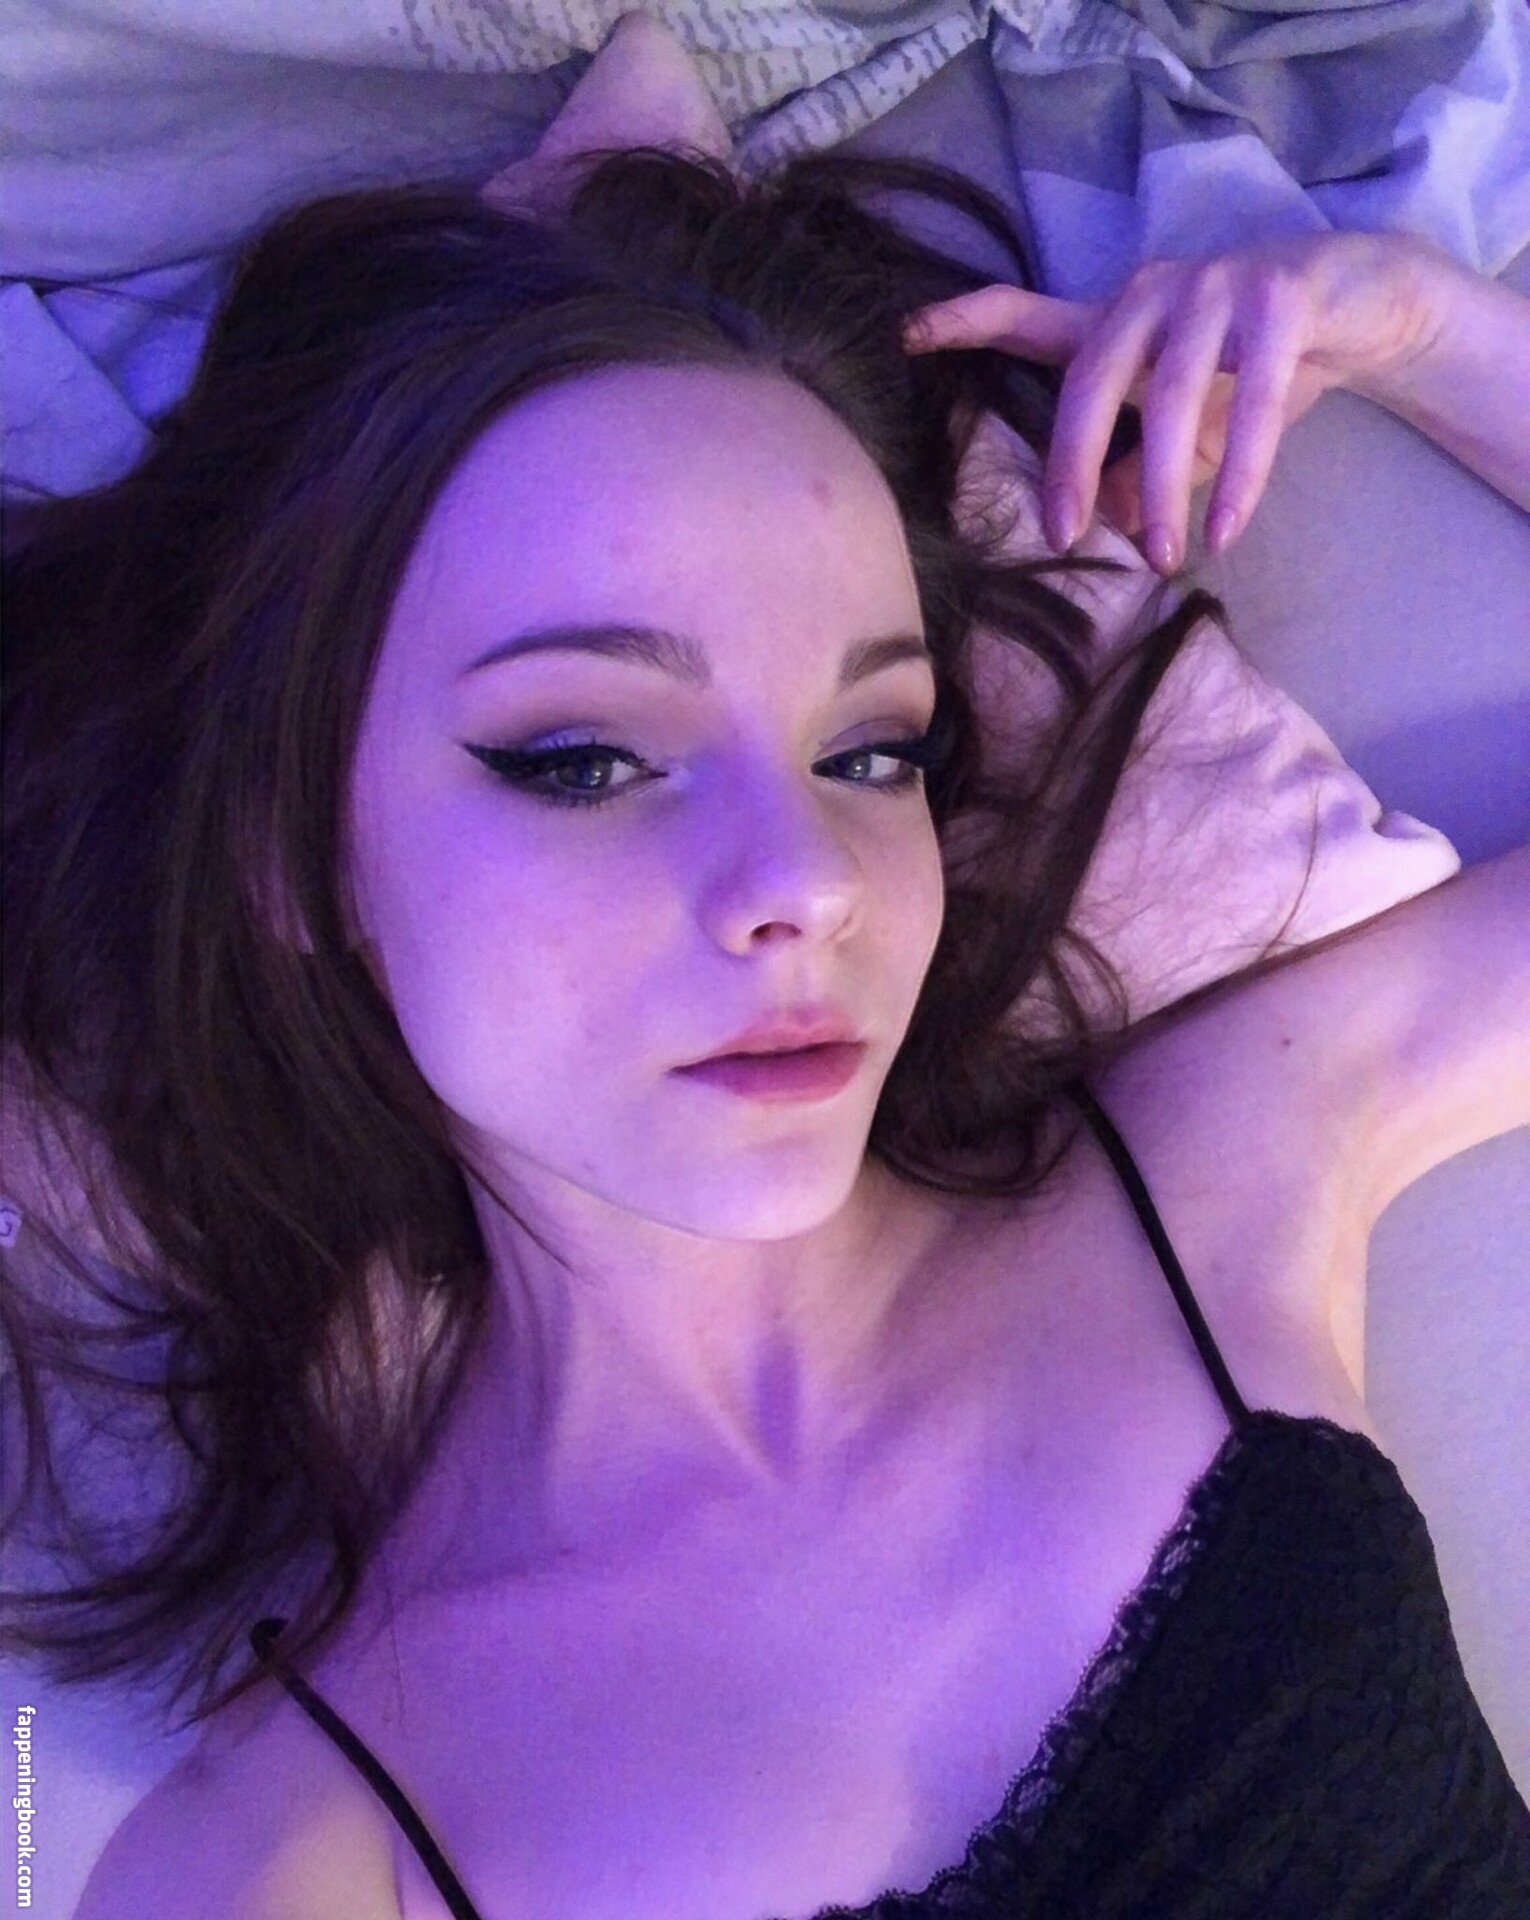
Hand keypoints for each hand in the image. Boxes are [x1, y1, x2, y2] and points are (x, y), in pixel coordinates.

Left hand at [902, 230, 1445, 572]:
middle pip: (1091, 378)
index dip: (969, 320)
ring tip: (1164, 557)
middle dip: (1072, 461)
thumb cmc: (1258, 365)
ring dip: (1165, 488)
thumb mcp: (1188, 428)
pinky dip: (1241, 474)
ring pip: (1172, 398)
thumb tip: (1102, 522)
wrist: (1369, 305)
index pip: (1030, 314)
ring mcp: (1218, 288)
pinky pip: (1253, 400)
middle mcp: (1155, 291)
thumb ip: (1136, 468)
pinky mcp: (1283, 302)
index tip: (906, 333)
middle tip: (1062, 536)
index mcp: (1117, 318)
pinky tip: (1226, 530)